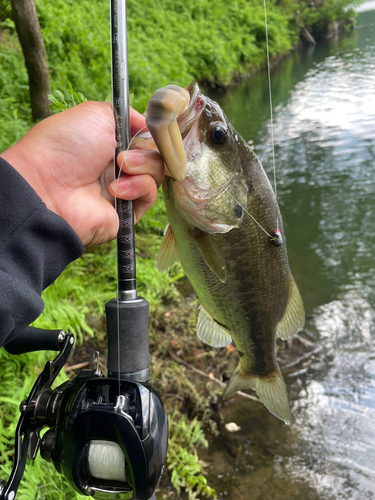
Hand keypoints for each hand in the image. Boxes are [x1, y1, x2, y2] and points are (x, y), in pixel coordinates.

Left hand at [1, 101, 164, 246]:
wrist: (48, 186)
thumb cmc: (65, 146)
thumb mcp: (95, 114)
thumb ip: (126, 113)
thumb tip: (147, 123)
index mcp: (110, 141)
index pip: (146, 136)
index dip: (151, 134)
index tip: (149, 131)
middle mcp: (118, 165)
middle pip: (156, 154)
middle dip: (145, 151)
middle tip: (121, 155)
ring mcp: (124, 188)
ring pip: (156, 173)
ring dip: (141, 167)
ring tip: (118, 168)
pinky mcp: (128, 211)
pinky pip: (150, 195)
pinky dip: (137, 187)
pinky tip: (115, 190)